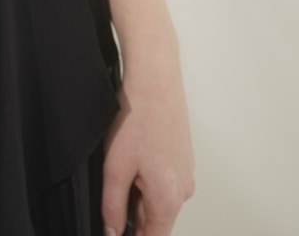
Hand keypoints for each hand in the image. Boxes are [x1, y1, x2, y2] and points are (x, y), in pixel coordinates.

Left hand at [100, 48, 194, 235]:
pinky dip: (145, 174)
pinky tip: (133, 152)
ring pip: (157, 197)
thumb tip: (112, 232)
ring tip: (123, 161)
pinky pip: (163, 179)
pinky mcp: (182, 157)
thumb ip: (113, 207)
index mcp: (169, 199)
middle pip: (154, 219)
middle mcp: (184, 189)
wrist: (155, 78)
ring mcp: (186, 172)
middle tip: (113, 183)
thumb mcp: (115, 167)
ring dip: (137, 190)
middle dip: (131, 210)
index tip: (115, 229)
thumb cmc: (138, 116)